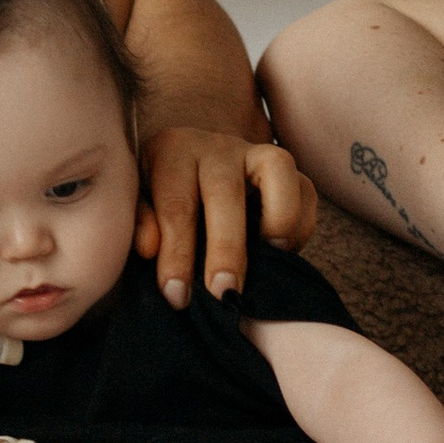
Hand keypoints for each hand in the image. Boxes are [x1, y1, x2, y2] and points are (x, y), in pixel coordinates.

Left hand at [137, 128, 317, 312]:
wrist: (191, 168)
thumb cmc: (161, 195)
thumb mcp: (138, 203)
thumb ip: (141, 223)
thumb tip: (149, 248)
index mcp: (172, 152)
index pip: (176, 205)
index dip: (177, 254)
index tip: (176, 296)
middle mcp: (217, 147)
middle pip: (224, 192)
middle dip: (226, 248)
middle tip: (223, 293)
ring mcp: (256, 152)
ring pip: (278, 169)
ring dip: (277, 220)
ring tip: (269, 261)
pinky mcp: (287, 169)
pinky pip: (305, 190)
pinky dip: (300, 224)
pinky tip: (280, 254)